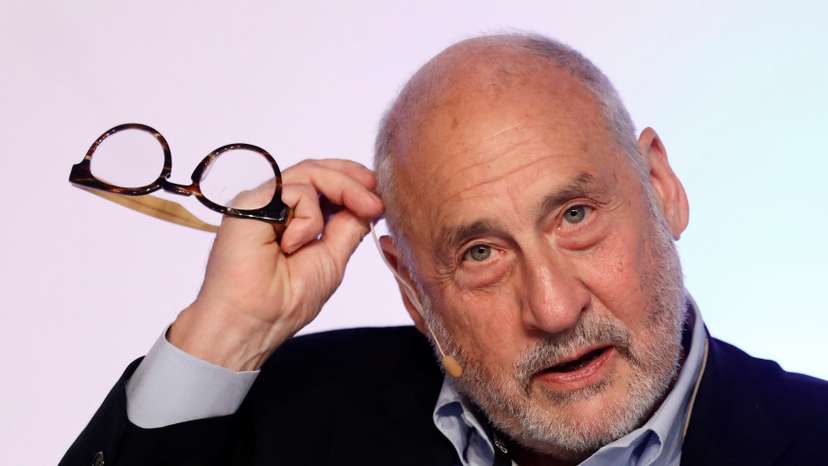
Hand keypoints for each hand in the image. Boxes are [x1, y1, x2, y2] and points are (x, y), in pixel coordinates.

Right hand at [168, 159, 382, 370]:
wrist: (253, 320)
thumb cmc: (286, 299)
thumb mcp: (333, 258)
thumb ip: (348, 227)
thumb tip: (370, 203)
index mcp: (292, 218)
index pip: (324, 185)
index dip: (353, 182)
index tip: (378, 195)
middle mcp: (275, 206)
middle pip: (318, 172)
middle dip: (353, 179)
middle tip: (376, 199)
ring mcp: (263, 202)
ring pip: (310, 173)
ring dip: (344, 189)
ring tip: (366, 209)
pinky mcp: (251, 201)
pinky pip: (294, 190)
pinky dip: (307, 219)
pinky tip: (293, 245)